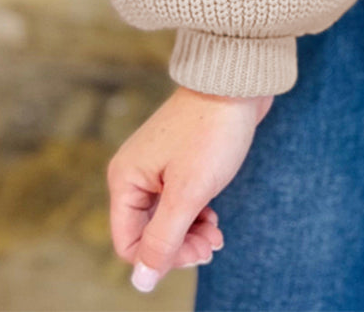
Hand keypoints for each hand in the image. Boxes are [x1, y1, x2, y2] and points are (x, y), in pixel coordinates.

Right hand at [107, 84, 274, 292]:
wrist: (237, 80)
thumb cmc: (212, 132)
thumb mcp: (188, 193)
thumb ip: (163, 239)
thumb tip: (141, 282)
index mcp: (126, 180)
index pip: (129, 243)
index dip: (161, 258)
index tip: (197, 252)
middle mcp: (135, 173)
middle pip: (148, 232)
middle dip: (180, 246)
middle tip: (213, 245)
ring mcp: (157, 166)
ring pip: (166, 218)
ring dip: (190, 233)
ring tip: (217, 236)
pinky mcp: (179, 159)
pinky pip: (179, 201)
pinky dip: (196, 215)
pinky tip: (214, 219)